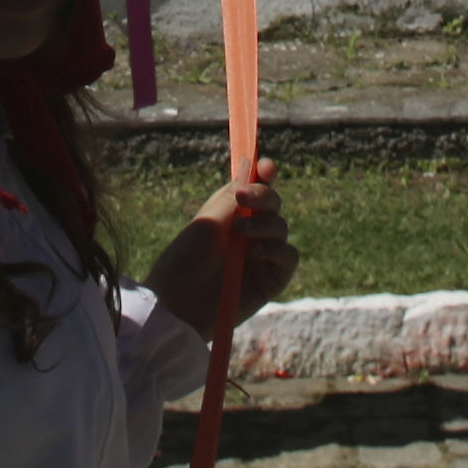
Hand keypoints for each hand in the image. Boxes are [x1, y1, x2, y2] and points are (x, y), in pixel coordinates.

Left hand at [146, 163, 292, 334]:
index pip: (255, 189)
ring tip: (241, 233)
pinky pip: (289, 256)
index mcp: (230, 215)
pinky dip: (277, 248)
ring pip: (281, 227)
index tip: (266, 167)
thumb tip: (253, 162)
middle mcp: (249, 233)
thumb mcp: (209, 221)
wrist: (178, 305)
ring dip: (265, 223)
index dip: (263, 176)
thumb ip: (234, 195)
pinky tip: (256, 251)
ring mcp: (262, 256)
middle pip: (273, 205)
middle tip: (245, 198)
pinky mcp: (272, 280)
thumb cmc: (184, 261)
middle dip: (264, 196)